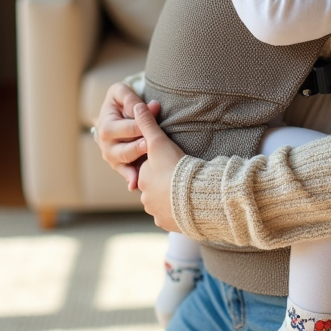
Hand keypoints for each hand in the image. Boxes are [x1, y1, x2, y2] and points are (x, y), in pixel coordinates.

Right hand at [94, 81, 160, 190]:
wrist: (116, 112)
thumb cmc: (121, 101)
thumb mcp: (122, 92)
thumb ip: (131, 98)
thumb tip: (149, 107)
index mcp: (105, 126)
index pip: (127, 128)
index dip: (142, 124)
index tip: (154, 123)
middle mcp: (105, 145)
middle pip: (124, 150)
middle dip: (138, 146)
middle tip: (149, 144)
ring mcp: (112, 157)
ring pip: (125, 163)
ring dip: (137, 164)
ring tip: (149, 163)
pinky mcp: (119, 165)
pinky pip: (126, 174)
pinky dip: (130, 179)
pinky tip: (134, 185)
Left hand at [133, 101, 185, 232]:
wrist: (193, 195)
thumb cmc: (175, 166)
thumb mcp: (159, 141)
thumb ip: (147, 124)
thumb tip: (137, 106)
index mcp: (143, 179)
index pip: (149, 170)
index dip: (163, 165)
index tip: (175, 162)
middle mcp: (146, 198)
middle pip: (156, 188)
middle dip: (166, 184)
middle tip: (182, 176)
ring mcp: (157, 213)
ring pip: (164, 204)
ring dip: (173, 199)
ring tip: (187, 191)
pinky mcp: (169, 224)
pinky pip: (173, 217)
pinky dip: (179, 212)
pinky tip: (189, 205)